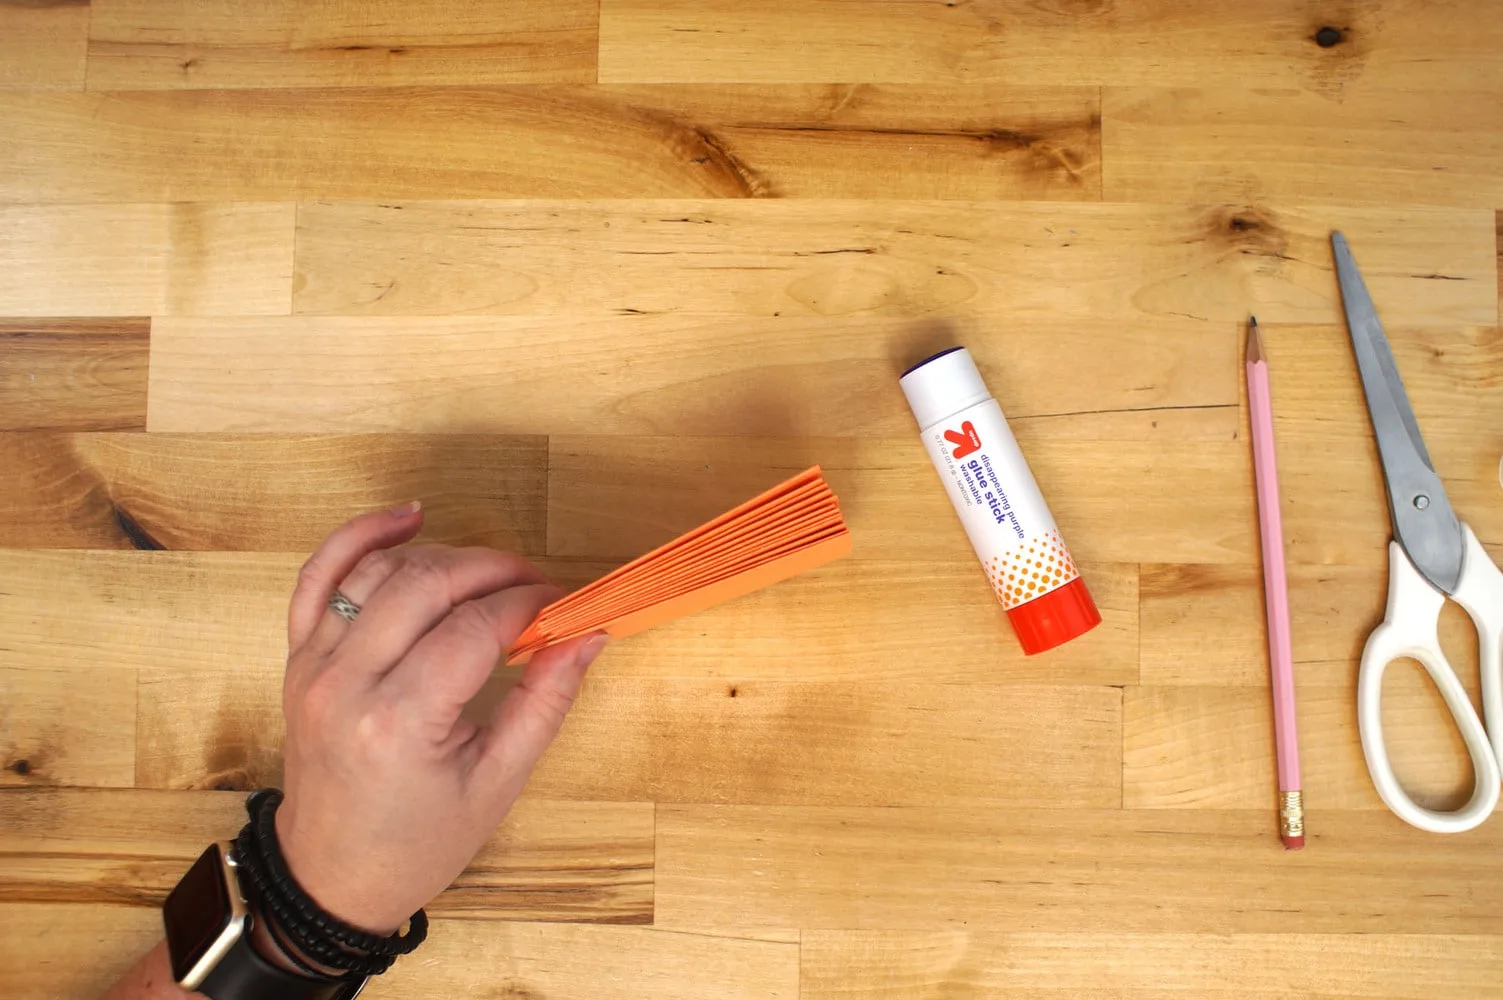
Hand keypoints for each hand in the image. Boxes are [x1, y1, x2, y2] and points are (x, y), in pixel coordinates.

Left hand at [273, 502, 605, 933]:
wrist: (330, 876)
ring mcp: (315, 665)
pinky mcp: (299, 657)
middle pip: (429, 583)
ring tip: (488, 574)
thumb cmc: (417, 842)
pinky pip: (319, 575)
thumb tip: (587, 635)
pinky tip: (407, 519)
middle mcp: (347, 682)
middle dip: (495, 571)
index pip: (476, 626)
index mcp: (399, 722)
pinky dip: (359, 536)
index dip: (529, 603)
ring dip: (443, 556)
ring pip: (380, 569)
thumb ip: (545, 702)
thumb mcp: (498, 783)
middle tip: (536, 586)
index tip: (563, 605)